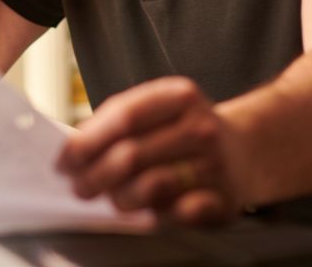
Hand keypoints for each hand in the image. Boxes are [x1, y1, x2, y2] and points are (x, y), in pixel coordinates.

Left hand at [55, 76, 246, 223]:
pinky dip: (157, 215)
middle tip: (79, 188)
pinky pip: (181, 213)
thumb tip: (73, 153)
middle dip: (95, 176)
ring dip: (120, 198)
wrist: (246, 149)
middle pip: (131, 154)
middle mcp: (201, 127)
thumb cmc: (185, 130)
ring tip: (111, 199)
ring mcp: (216, 164)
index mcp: (179, 96)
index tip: (64, 161)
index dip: (86, 142)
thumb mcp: (159, 110)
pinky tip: (146, 213)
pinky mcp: (225, 199)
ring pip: (151, 186)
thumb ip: (118, 123)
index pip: (122, 117)